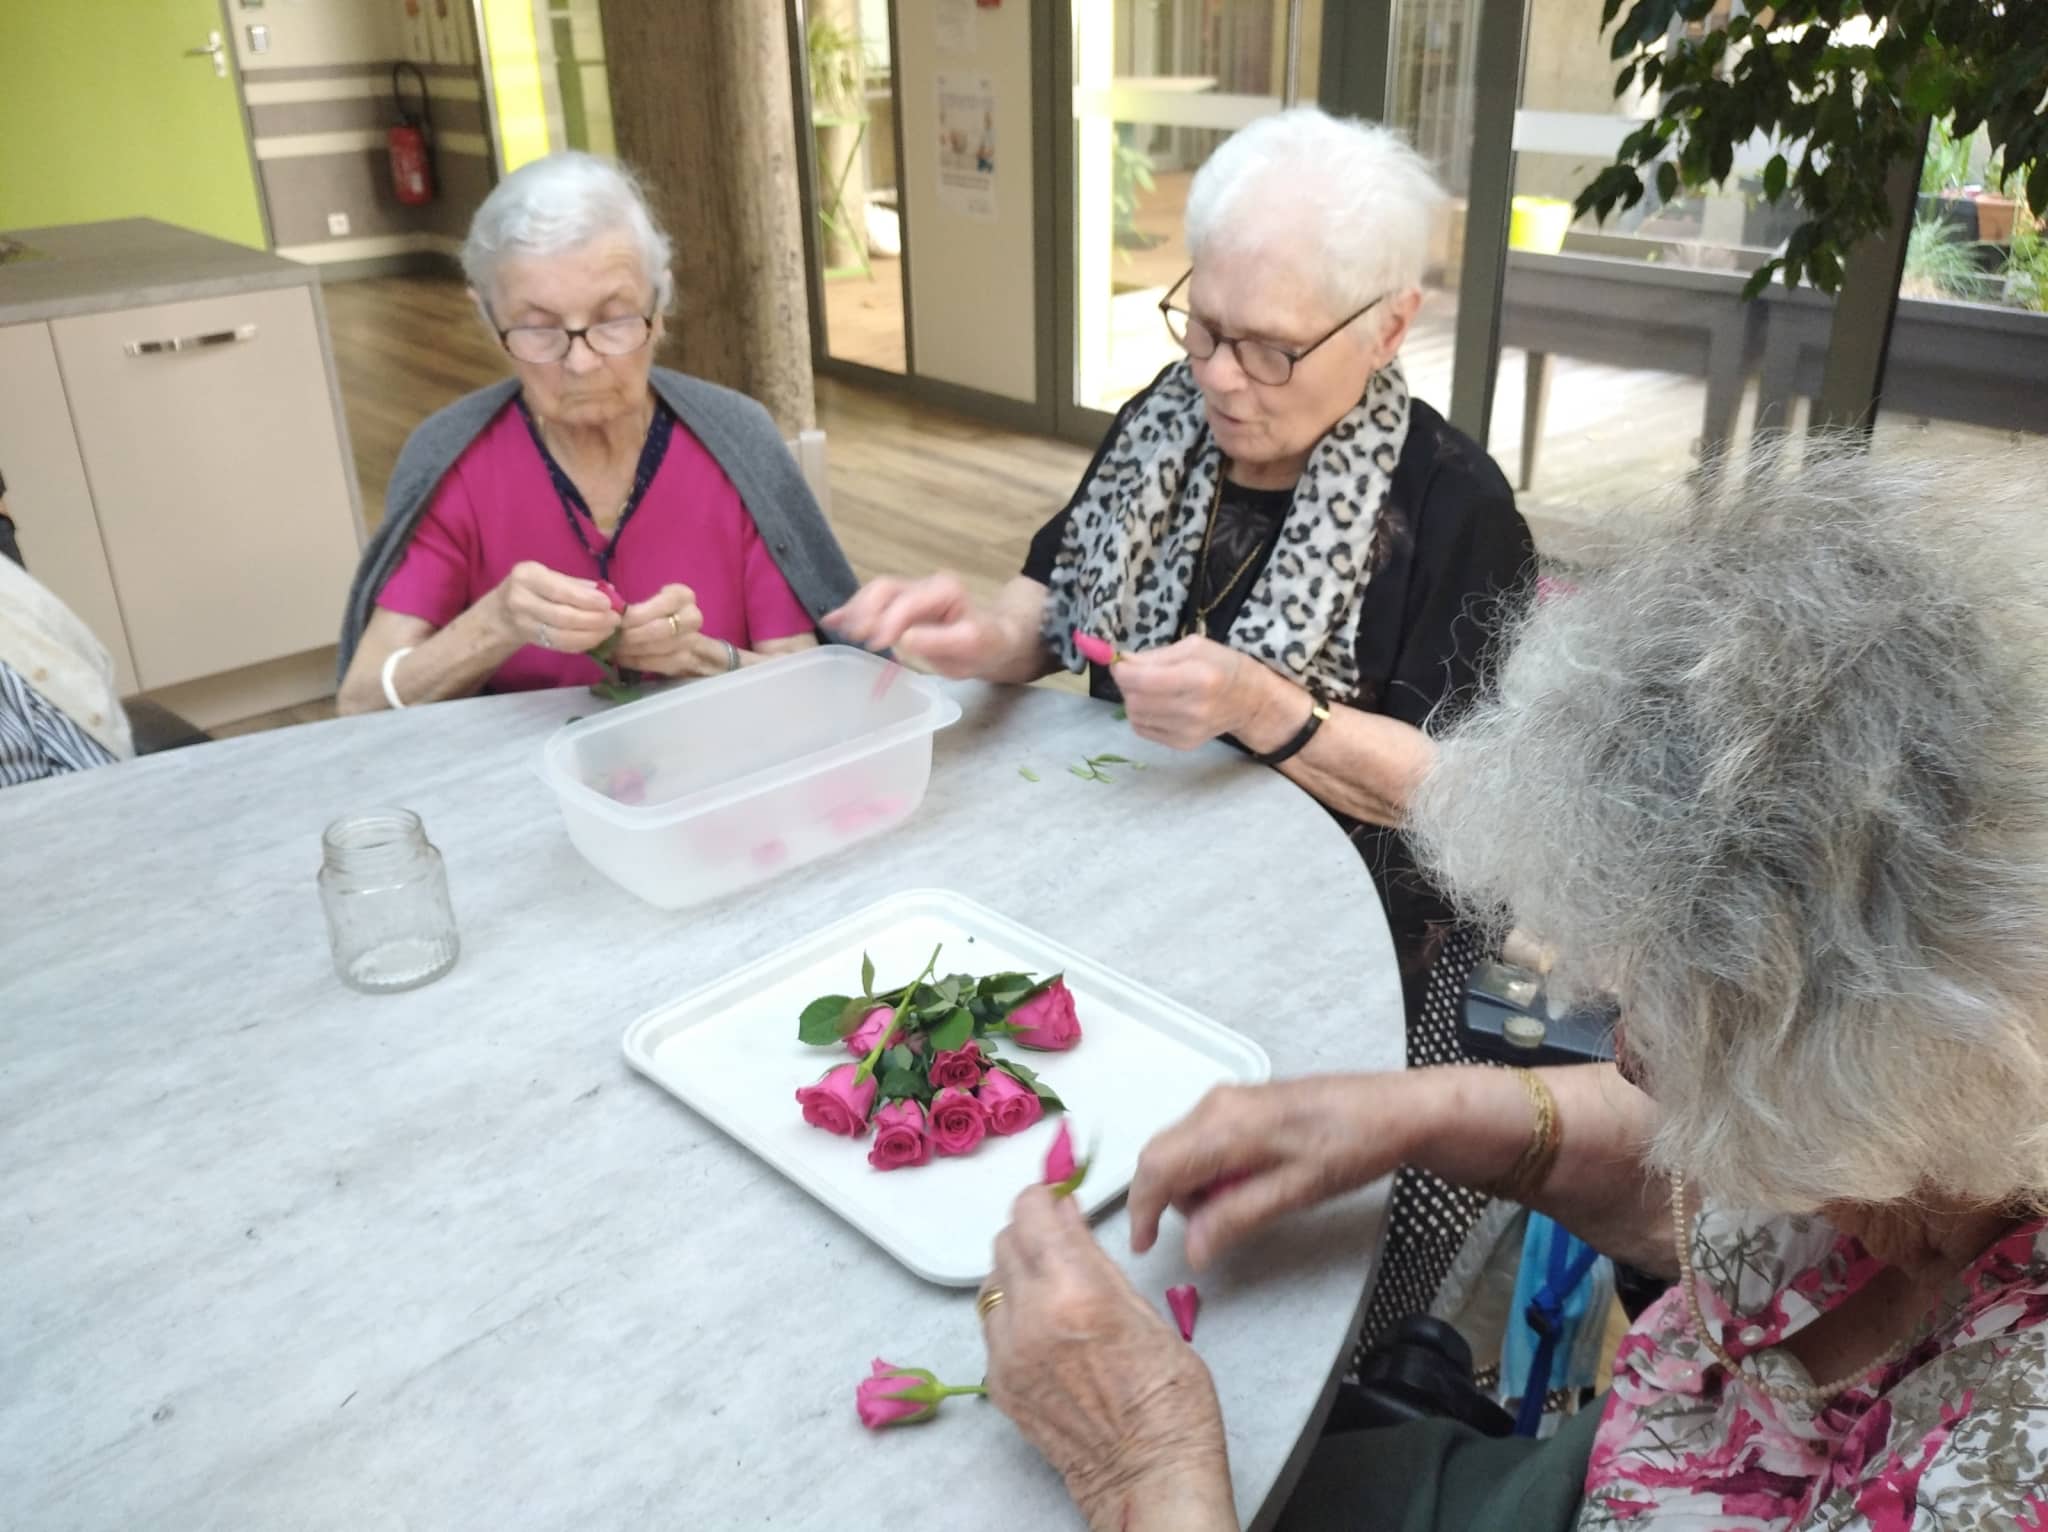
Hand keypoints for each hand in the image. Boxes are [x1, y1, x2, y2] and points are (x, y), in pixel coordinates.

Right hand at [489, 561, 618, 654]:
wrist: (501, 612)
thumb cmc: (533, 588)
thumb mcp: (549, 577)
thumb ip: (577, 585)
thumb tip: (610, 592)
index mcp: (527, 576)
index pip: (560, 590)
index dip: (586, 600)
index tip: (608, 604)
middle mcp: (520, 599)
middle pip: (563, 616)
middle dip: (594, 620)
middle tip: (614, 620)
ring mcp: (523, 623)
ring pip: (562, 635)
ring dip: (591, 635)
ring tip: (609, 631)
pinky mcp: (530, 640)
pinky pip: (560, 646)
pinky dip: (581, 644)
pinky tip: (596, 639)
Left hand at [613, 584, 722, 676]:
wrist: (671, 632)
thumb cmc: (648, 614)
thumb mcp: (643, 601)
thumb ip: (630, 607)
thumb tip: (610, 612)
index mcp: (683, 596)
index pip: (663, 603)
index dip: (638, 615)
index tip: (616, 621)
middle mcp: (693, 618)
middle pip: (662, 629)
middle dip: (633, 635)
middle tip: (611, 639)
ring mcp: (694, 641)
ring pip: (664, 648)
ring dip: (634, 651)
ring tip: (613, 650)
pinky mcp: (689, 662)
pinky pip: (665, 664)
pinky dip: (640, 662)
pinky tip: (623, 659)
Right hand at [825, 574, 1008, 678]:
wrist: (994, 641)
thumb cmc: (985, 644)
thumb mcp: (970, 645)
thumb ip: (940, 641)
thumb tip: (905, 639)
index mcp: (945, 591)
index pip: (908, 602)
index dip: (889, 621)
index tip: (875, 643)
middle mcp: (926, 585)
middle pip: (886, 589)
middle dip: (866, 610)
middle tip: (854, 635)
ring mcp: (912, 592)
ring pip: (876, 593)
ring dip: (855, 610)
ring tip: (836, 627)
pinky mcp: (902, 604)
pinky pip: (874, 602)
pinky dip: (853, 610)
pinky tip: (832, 619)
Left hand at [983, 1188, 1234, 1531]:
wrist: (1149, 1474)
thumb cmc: (1168, 1400)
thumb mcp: (1145, 1310)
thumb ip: (1093, 1258)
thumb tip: (1066, 1215)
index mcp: (1074, 1291)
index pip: (1031, 1213)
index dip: (1042, 1197)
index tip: (1053, 1199)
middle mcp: (1031, 1317)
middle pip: (1005, 1241)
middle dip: (1030, 1231)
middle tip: (1058, 1238)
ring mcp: (1007, 1354)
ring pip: (991, 1282)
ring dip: (1016, 1271)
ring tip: (1053, 1285)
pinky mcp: (998, 1383)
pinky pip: (991, 1326)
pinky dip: (1010, 1313)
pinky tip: (1044, 1326)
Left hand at [1112, 636, 1290, 750]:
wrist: (1250, 701)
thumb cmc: (1223, 665)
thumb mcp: (1194, 647)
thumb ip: (1155, 655)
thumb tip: (1121, 661)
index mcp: (1200, 678)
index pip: (1143, 680)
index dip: (1122, 671)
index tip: (1120, 662)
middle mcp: (1195, 709)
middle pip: (1135, 701)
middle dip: (1126, 685)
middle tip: (1133, 674)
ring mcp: (1189, 731)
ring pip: (1136, 717)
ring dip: (1133, 700)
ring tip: (1148, 689)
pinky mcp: (1184, 744)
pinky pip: (1144, 730)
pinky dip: (1142, 715)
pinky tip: (1157, 705)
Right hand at [1129, 1077, 1407, 1270]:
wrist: (1394, 1109)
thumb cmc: (1351, 1148)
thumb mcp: (1295, 1192)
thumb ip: (1237, 1217)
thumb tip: (1192, 1251)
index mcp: (1225, 1125)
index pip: (1157, 1167)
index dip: (1141, 1209)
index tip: (1142, 1245)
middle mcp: (1216, 1105)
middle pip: (1161, 1155)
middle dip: (1168, 1199)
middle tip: (1206, 1231)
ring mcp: (1228, 1099)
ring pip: (1180, 1148)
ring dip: (1191, 1185)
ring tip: (1239, 1205)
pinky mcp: (1242, 1102)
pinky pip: (1201, 1138)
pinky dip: (1208, 1169)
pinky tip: (1245, 1183)